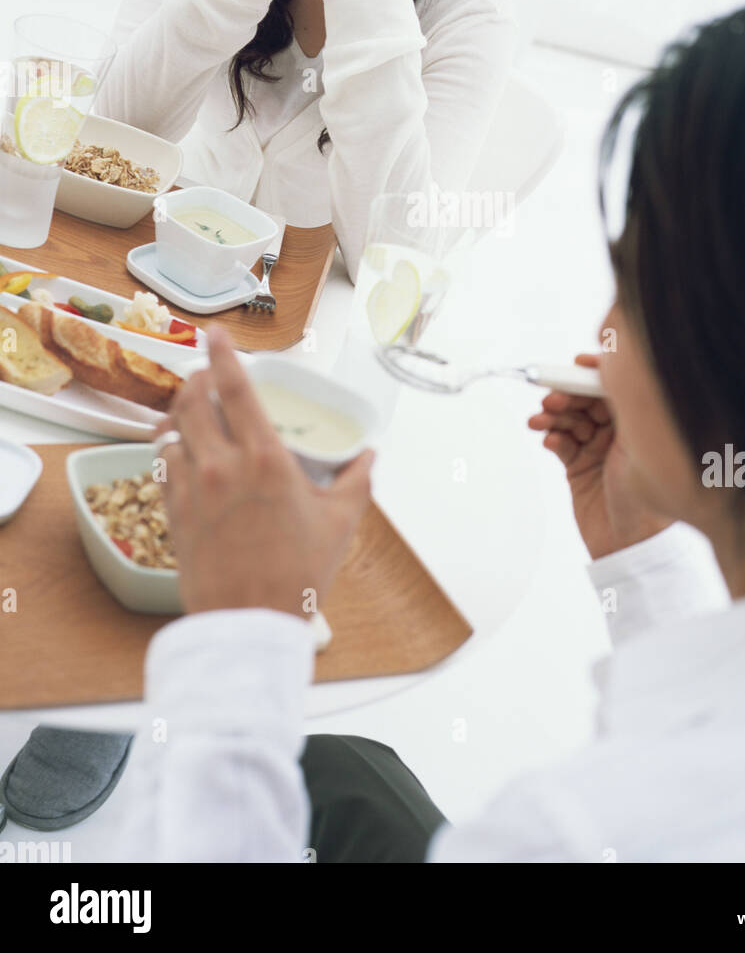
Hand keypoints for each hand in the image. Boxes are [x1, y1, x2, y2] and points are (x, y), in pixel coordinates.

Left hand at [151, 326, 374, 616]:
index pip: (234, 388)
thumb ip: (357, 482)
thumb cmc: (297, 576)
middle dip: (196, 379)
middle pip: (193, 401)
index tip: (217, 334)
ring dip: (179, 414)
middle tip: (206, 375)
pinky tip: (180, 453)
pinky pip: (162, 467)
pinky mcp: (173, 515)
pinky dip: (169, 451)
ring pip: (171, 431)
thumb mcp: (340, 523)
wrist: (250, 624)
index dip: (222, 354)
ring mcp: (192, 490)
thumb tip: (369, 457)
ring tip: (190, 410)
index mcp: (265, 460)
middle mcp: (222, 467)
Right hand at [528, 353, 673, 558]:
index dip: (590, 373)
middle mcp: (618, 432)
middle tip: (551, 399)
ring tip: (539, 421)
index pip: (611, 386)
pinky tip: (550, 440)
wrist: (632, 546)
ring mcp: (597, 449)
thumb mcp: (637, 443)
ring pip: (570, 421)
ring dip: (553, 417)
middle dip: (566, 396)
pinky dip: (554, 439)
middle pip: (586, 401)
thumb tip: (607, 365)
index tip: (573, 365)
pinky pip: (562, 445)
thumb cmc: (647, 499)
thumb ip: (621, 404)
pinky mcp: (579, 468)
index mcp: (638, 422)